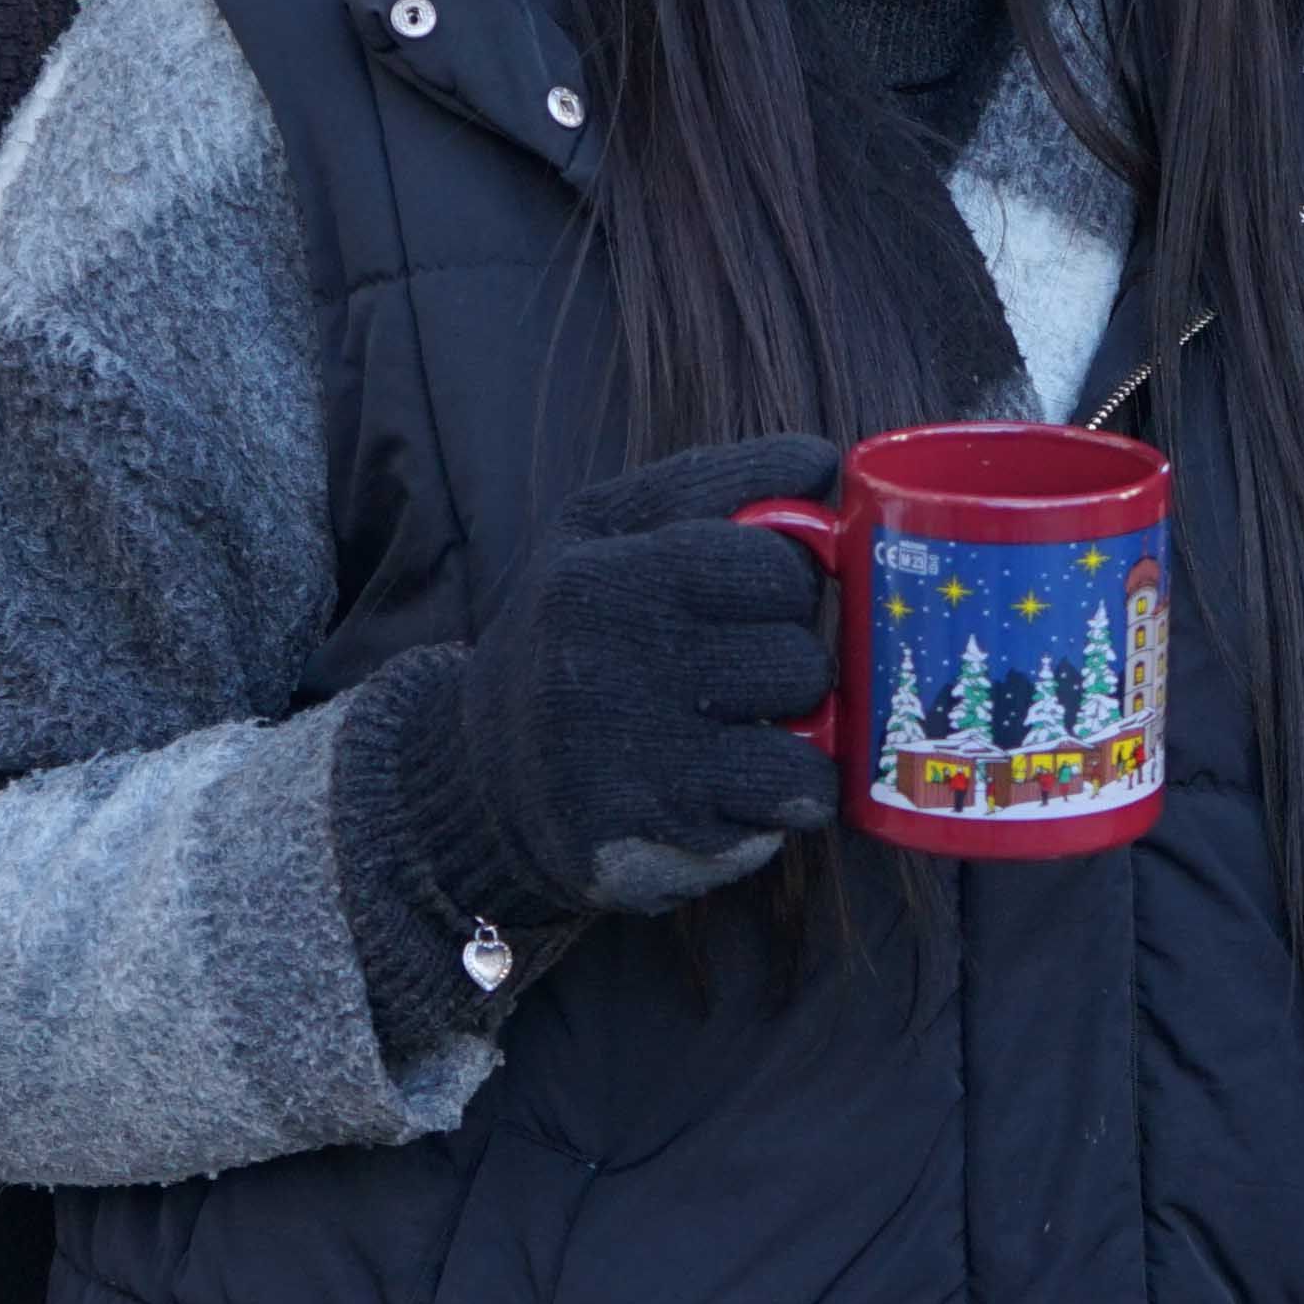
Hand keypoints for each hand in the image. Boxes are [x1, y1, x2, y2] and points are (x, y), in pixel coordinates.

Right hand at [411, 434, 846, 929]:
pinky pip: (788, 811)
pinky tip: (725, 782)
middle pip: (800, 660)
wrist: (481, 774)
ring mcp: (636, 768)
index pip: (775, 568)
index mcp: (602, 581)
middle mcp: (611, 674)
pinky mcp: (661, 841)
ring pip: (808, 748)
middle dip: (789, 664)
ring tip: (738, 725)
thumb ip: (716, 484)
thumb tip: (822, 462)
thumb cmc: (570, 631)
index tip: (758, 596)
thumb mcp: (607, 530)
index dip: (788, 582)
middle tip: (741, 670)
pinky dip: (776, 797)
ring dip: (794, 738)